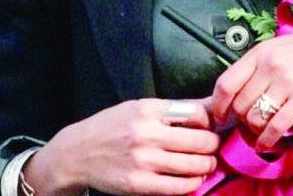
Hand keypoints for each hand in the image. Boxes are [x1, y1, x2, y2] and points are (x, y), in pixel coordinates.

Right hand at [23, 99, 219, 195]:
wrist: (78, 153)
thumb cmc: (111, 127)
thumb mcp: (138, 107)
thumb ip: (171, 109)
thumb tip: (206, 106)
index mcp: (148, 109)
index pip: (195, 113)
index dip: (208, 121)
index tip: (210, 126)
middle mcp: (146, 133)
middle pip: (198, 140)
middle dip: (212, 145)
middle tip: (214, 146)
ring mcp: (143, 160)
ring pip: (192, 165)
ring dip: (206, 165)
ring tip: (207, 163)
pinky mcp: (138, 184)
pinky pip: (177, 187)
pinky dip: (192, 184)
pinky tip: (194, 179)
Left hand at [211, 28, 292, 148]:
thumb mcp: (279, 49)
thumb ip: (257, 67)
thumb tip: (234, 95)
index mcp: (260, 52)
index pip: (226, 82)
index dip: (218, 105)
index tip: (220, 116)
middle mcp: (270, 65)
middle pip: (240, 104)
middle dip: (241, 119)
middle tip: (248, 124)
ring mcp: (287, 81)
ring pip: (255, 117)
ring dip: (255, 130)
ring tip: (262, 130)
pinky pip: (276, 127)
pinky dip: (268, 140)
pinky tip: (268, 143)